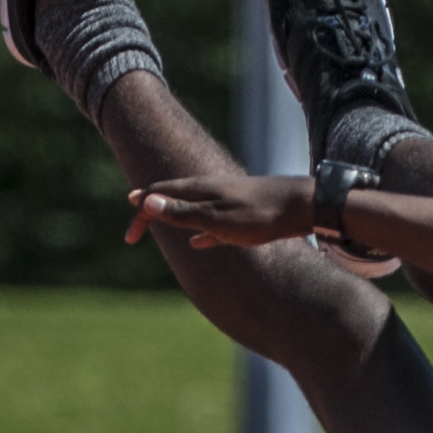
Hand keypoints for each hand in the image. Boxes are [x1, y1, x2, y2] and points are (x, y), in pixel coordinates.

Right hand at [125, 174, 312, 249]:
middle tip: (134, 226)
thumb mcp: (216, 218)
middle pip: (172, 199)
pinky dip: (197, 232)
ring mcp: (226, 201)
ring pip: (190, 210)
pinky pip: (210, 223)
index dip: (140, 214)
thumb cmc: (260, 214)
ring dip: (172, 219)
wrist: (302, 206)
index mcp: (200, 189)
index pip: (158, 195)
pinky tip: (198, 244)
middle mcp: (210, 190)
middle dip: (151, 211)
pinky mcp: (241, 214)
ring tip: (160, 227)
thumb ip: (183, 213)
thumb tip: (146, 202)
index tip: (130, 238)